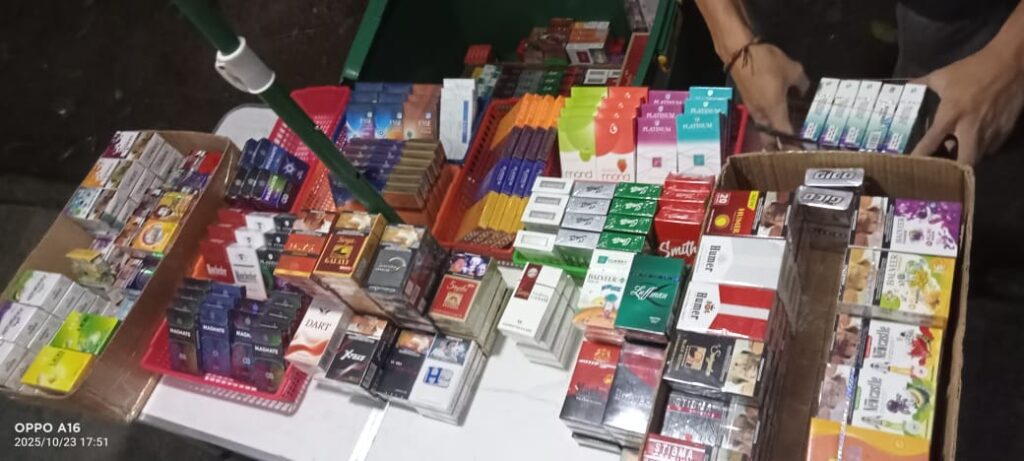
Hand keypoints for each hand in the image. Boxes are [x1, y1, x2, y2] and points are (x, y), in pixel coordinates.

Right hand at [730, 44, 809, 148]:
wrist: (739, 53)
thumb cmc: (767, 63)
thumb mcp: (792, 69)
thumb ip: (802, 83)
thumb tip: (804, 90)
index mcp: (774, 111)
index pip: (785, 134)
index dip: (794, 144)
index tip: (803, 150)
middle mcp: (761, 115)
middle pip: (769, 139)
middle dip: (779, 147)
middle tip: (791, 150)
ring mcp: (752, 109)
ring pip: (764, 130)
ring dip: (773, 136)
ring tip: (785, 136)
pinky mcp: (748, 101)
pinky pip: (760, 119)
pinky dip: (769, 123)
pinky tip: (776, 116)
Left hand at [911, 44, 1023, 163]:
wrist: (1011, 63)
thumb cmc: (973, 69)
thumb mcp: (942, 76)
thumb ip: (922, 85)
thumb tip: (906, 88)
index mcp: (950, 115)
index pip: (930, 143)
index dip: (920, 156)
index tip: (912, 165)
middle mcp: (970, 129)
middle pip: (963, 163)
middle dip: (953, 169)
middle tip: (943, 166)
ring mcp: (991, 132)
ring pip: (978, 158)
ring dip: (967, 158)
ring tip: (957, 153)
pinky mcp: (1006, 131)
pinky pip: (991, 149)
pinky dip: (982, 148)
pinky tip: (975, 141)